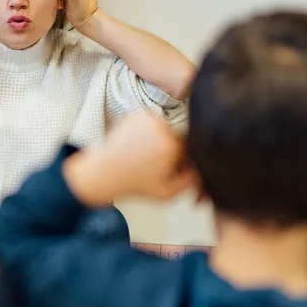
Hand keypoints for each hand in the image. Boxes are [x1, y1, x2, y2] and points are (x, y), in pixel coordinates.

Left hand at [63, 111, 193, 206]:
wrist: (103, 172)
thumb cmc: (133, 183)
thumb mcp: (168, 193)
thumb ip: (191, 181)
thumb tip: (203, 169)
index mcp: (172, 145)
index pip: (191, 148)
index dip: (183, 160)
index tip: (173, 168)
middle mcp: (161, 127)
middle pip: (178, 137)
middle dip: (172, 150)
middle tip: (157, 163)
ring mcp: (147, 118)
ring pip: (165, 128)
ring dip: (160, 139)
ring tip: (145, 154)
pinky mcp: (136, 113)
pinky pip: (151, 122)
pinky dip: (148, 131)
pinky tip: (138, 145)